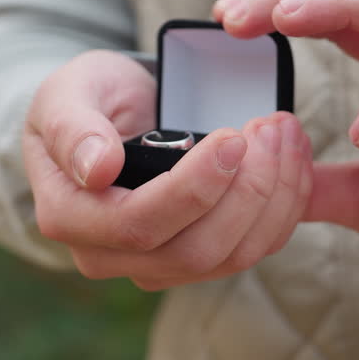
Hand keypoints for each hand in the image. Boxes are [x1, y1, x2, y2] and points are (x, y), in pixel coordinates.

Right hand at [23, 49, 313, 290]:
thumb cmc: (82, 101)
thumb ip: (74, 129)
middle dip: (247, 191)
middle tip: (272, 126)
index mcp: (68, 217)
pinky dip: (283, 205)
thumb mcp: (65, 95)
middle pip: (194, 251)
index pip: (138, 225)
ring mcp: (156, 264)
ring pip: (232, 257)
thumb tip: (98, 169)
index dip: (194, 189)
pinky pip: (252, 249)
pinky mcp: (197, 258)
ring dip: (274, 196)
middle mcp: (109, 255)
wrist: (105, 116)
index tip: (232, 137)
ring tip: (286, 133)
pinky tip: (293, 158)